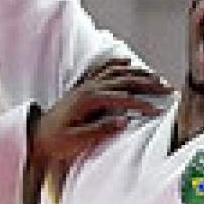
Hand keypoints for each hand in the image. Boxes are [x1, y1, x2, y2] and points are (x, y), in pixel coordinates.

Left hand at [34, 55, 168, 166]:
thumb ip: (100, 129)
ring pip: (116, 72)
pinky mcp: (84, 88)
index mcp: (88, 100)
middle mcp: (88, 88)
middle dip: (148, 84)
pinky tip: (128, 62)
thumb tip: (124, 121)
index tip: (158, 110)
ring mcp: (86, 85)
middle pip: (124, 80)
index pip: (122, 98)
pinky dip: (117, 64)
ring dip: (138, 73)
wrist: (36, 137)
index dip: (142, 104)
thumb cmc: (55, 141)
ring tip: (157, 77)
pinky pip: (103, 70)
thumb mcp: (77, 140)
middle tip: (168, 89)